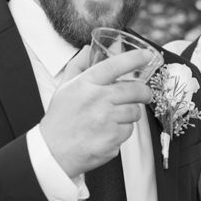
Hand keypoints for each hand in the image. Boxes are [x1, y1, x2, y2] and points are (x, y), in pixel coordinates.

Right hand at [40, 48, 153, 176]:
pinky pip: (129, 130)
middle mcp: (97, 100)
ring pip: (135, 111)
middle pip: (135, 90)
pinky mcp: (112, 138)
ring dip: (130, 114)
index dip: (134, 58)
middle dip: (144, 92)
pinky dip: (123, 131)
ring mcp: (106, 120)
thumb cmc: (60, 118)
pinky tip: (109, 132)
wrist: (53, 152)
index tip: (147, 55)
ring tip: (115, 117)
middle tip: (144, 94)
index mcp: (86, 84)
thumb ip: (78, 65)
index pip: (115, 65)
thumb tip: (89, 48)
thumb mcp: (64, 88)